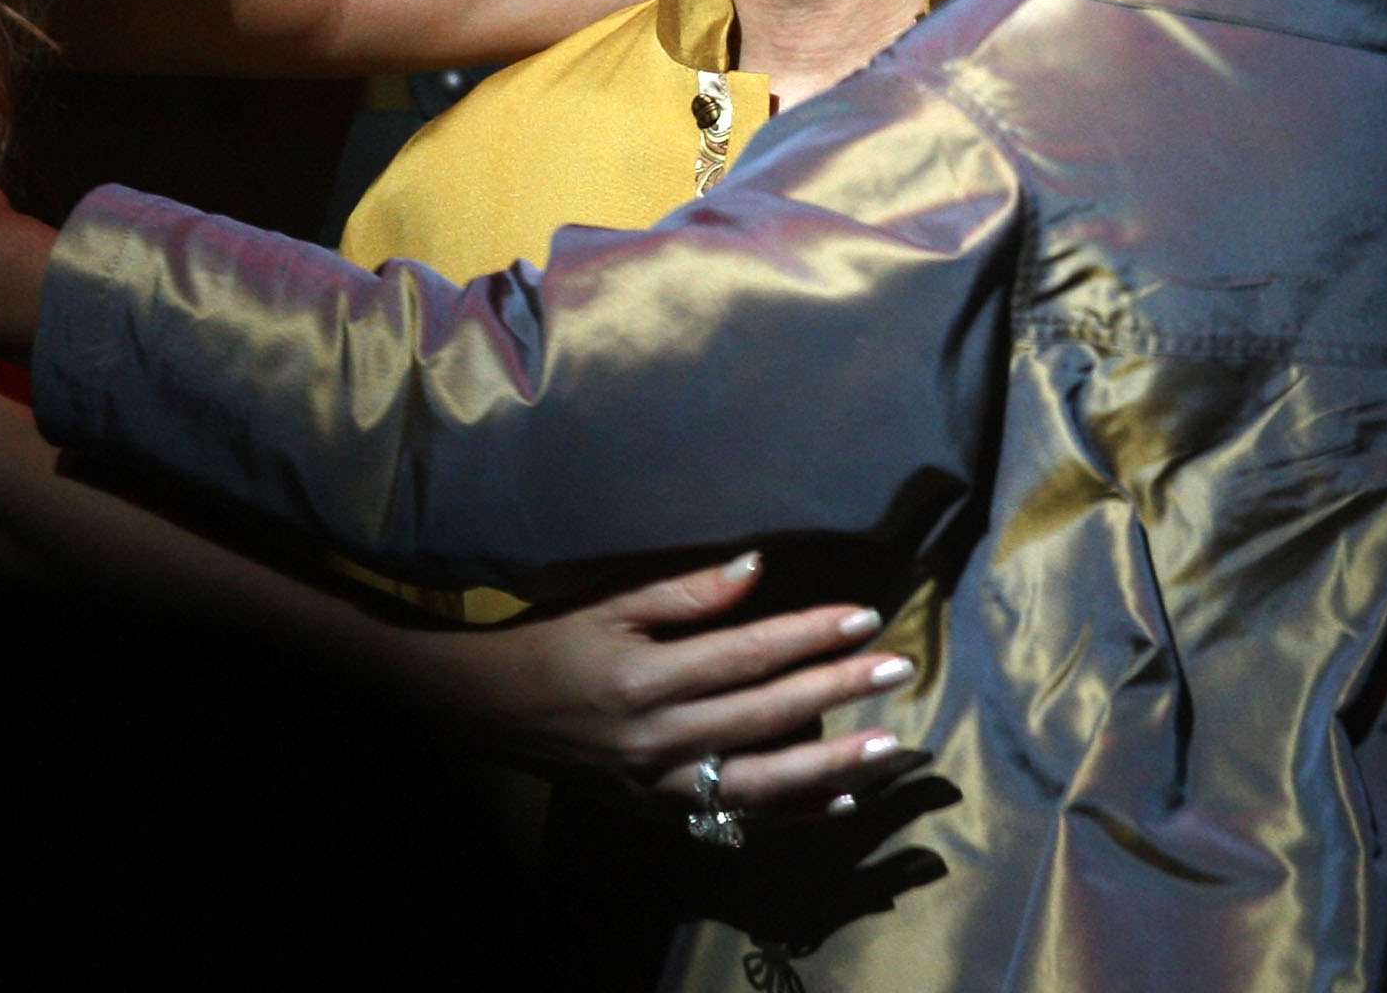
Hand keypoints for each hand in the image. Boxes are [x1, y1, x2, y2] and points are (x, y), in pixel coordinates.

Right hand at [397, 552, 916, 818]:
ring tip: (887, 746)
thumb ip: (684, 592)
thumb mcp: (607, 604)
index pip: (745, 654)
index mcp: (645, 676)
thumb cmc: (552, 642)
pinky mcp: (659, 810)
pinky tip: (839, 800)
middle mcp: (658, 737)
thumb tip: (758, 567)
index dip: (808, 635)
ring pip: (762, 783)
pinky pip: (736, 820)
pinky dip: (791, 814)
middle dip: (838, 689)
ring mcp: (660, 784)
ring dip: (831, 765)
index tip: (864, 618)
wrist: (489, 710)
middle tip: (897, 668)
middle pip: (766, 715)